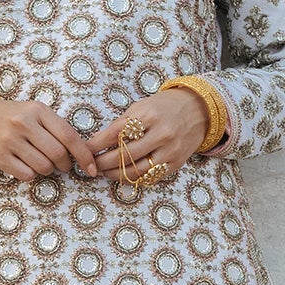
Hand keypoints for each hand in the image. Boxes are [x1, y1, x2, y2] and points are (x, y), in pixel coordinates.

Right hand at [0, 96, 98, 180]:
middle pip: (58, 154)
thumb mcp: (31, 112)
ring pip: (43, 166)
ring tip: (40, 163)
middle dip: (65, 165)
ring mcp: (10, 140)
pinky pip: (26, 174)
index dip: (84, 155)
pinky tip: (24, 166)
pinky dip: (31, 175)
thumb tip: (79, 152)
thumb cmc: (8, 116)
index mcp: (37, 110)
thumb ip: (53, 127)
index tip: (91, 168)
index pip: (69, 136)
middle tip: (63, 166)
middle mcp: (24, 123)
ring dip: (47, 170)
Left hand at [81, 87, 209, 183]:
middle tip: (90, 165)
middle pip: (124, 156)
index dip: (96, 144)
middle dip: (102, 162)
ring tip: (103, 172)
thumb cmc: (165, 107)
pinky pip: (149, 177)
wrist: (199, 111)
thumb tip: (96, 142)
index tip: (85, 150)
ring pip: (136, 171)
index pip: (115, 133)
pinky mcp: (175, 164)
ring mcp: (170, 151)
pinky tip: (122, 175)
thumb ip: (122, 123)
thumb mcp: (142, 106)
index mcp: (149, 115)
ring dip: (115, 174)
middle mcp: (161, 134)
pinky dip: (133, 178)